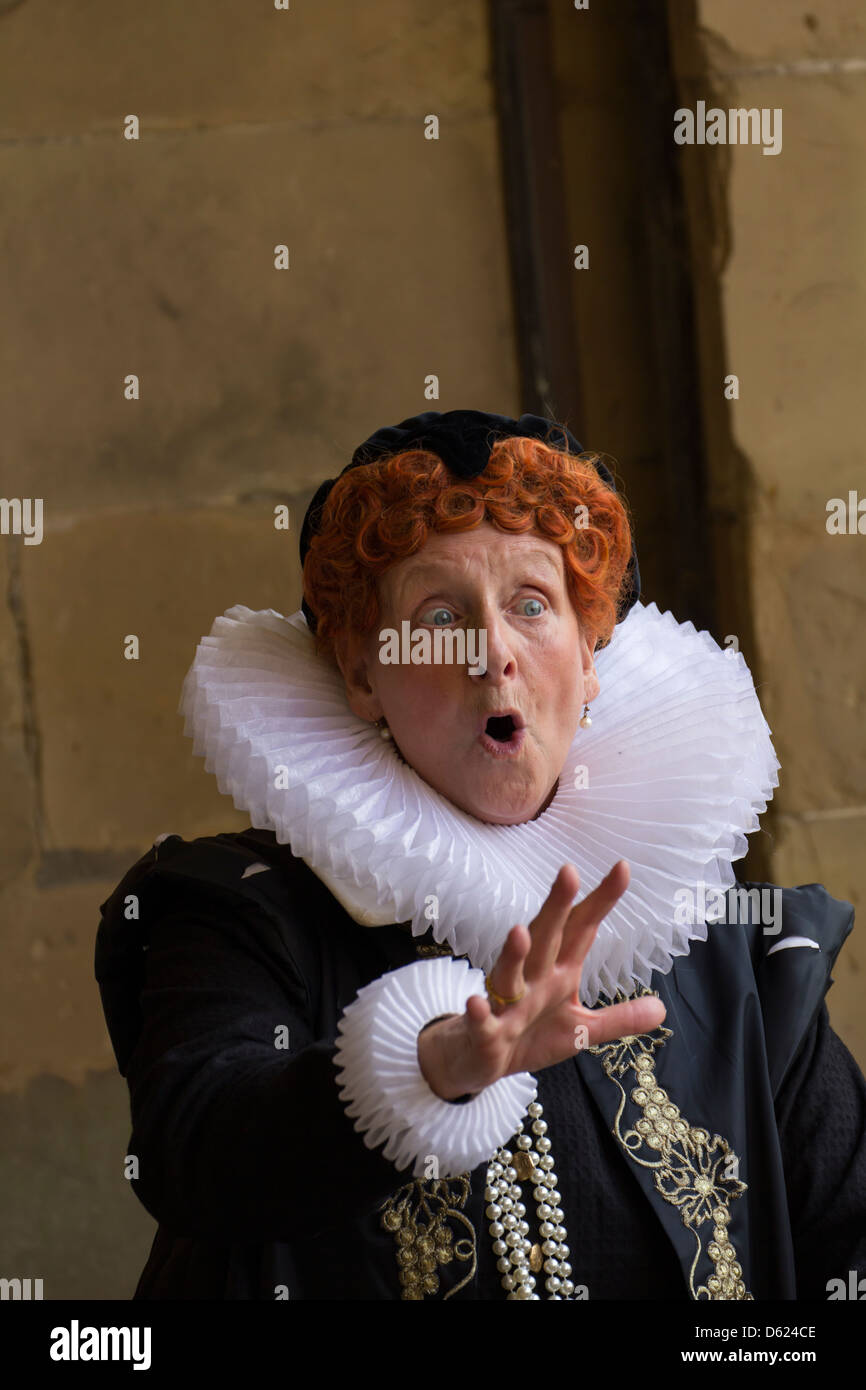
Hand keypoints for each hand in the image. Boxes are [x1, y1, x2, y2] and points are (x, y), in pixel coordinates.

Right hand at [417, 860, 665, 1099]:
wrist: (480, 1060)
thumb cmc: (530, 1035)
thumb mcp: (581, 1031)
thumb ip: (619, 1018)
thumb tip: (662, 1007)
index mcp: (558, 973)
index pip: (582, 929)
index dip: (601, 900)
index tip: (623, 867)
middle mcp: (532, 978)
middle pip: (545, 937)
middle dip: (556, 907)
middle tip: (568, 872)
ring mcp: (506, 1003)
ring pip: (509, 972)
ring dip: (514, 952)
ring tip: (519, 930)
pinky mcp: (485, 1031)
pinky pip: (482, 1020)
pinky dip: (479, 1011)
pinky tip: (476, 1002)